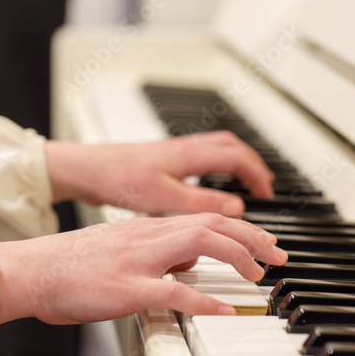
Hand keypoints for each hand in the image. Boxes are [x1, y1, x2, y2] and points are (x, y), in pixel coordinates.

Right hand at [0, 213, 287, 325]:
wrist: (29, 271)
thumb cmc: (67, 266)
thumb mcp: (118, 249)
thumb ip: (154, 253)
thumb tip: (187, 263)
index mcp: (146, 228)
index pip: (204, 218)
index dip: (241, 228)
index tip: (264, 243)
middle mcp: (146, 236)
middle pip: (212, 224)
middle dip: (253, 237)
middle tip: (278, 256)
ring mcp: (138, 260)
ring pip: (201, 244)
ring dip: (238, 257)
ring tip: (259, 275)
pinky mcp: (126, 288)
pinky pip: (174, 292)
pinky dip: (205, 301)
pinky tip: (225, 311)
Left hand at [45, 131, 274, 215]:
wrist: (87, 169)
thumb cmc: (118, 179)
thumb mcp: (163, 198)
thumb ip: (202, 203)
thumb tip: (236, 208)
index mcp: (190, 155)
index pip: (238, 158)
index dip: (258, 176)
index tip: (267, 195)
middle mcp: (186, 148)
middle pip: (233, 148)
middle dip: (254, 166)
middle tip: (265, 188)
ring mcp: (175, 151)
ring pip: (218, 148)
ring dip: (237, 162)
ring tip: (247, 183)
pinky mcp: (164, 159)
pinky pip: (202, 155)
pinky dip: (217, 166)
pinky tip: (209, 183)